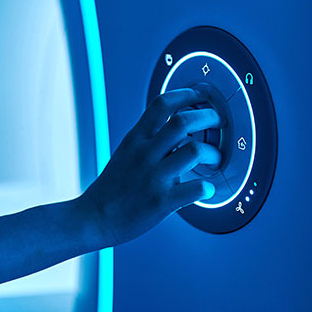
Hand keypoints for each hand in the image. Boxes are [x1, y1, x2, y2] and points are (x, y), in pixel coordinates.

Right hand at [78, 87, 222, 247]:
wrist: (94, 217)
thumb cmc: (111, 188)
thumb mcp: (125, 152)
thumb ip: (148, 139)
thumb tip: (175, 127)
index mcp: (135, 139)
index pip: (162, 104)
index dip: (187, 95)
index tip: (202, 96)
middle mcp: (145, 154)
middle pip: (183, 121)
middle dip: (209, 117)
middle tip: (217, 123)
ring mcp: (154, 177)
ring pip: (195, 150)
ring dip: (213, 152)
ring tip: (214, 158)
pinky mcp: (161, 202)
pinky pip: (195, 189)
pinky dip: (207, 188)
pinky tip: (205, 188)